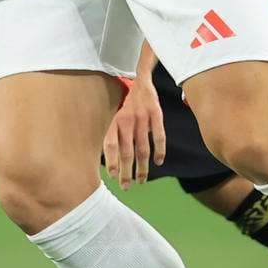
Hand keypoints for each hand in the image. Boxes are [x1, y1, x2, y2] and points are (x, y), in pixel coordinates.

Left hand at [104, 51, 166, 189]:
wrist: (142, 80)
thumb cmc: (126, 103)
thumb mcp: (114, 115)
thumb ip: (112, 134)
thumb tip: (108, 160)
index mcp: (114, 121)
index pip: (110, 145)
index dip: (111, 161)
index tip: (113, 177)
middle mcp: (126, 120)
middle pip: (127, 151)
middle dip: (127, 171)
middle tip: (127, 186)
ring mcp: (142, 118)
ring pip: (143, 148)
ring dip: (142, 167)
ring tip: (141, 180)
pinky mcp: (156, 115)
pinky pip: (159, 137)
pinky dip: (159, 151)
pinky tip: (158, 162)